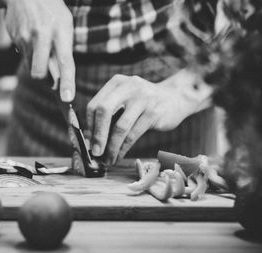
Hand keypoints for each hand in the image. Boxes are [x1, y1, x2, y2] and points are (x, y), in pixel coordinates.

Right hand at [5, 0, 74, 101]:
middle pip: (40, 72)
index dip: (67, 82)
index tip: (67, 98)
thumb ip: (63, 50)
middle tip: (51, 77)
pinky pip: (24, 56)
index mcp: (60, 30)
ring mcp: (25, 37)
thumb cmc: (52, 10)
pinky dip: (30, 53)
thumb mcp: (65, 25)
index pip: (65, 61)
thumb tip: (59, 79)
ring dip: (38, 65)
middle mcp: (42, 35)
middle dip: (45, 79)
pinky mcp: (14, 38)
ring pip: (31, 67)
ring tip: (41, 47)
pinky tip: (32, 37)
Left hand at [86, 74, 201, 164]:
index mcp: (116, 82)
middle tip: (94, 152)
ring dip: (111, 147)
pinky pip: (133, 134)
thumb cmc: (144, 102)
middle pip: (103, 111)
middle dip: (97, 135)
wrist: (176, 97)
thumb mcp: (126, 98)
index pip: (94, 104)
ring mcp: (142, 98)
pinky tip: (119, 155)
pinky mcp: (154, 112)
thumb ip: (110, 112)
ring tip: (107, 158)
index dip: (88, 125)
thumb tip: (91, 139)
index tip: (87, 142)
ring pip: (120, 127)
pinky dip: (124, 148)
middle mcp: (128, 86)